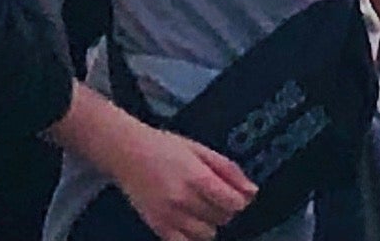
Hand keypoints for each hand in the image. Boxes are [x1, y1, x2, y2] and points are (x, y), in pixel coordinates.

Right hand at [101, 123, 257, 240]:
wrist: (127, 153)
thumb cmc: (164, 147)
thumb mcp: (200, 149)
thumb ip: (228, 170)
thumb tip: (251, 191)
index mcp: (197, 177)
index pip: (233, 203)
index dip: (238, 200)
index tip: (232, 194)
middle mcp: (184, 199)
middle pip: (223, 218)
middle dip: (223, 209)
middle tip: (211, 195)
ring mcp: (170, 216)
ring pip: (207, 234)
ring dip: (209, 223)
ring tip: (198, 207)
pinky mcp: (158, 227)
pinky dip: (192, 236)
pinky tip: (189, 220)